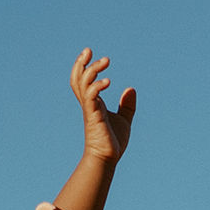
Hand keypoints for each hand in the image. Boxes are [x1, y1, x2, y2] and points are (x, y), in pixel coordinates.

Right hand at [70, 49, 134, 163]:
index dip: (81, 65)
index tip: (88, 53)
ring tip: (106, 62)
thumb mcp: (124, 120)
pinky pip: (91, 96)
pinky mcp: (94, 116)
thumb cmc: (112, 141)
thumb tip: (131, 89)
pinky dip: (97, 86)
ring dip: (92, 70)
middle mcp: (89, 104)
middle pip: (78, 78)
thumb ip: (126, 105)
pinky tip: (108, 82)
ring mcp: (90, 109)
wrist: (107, 158)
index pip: (81, 80)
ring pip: (83, 83)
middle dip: (82, 63)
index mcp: (93, 103)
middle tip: (91, 51)